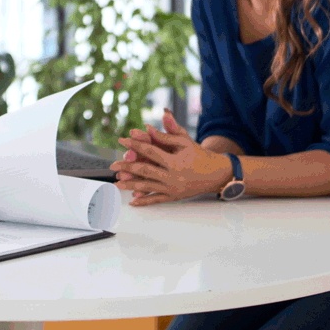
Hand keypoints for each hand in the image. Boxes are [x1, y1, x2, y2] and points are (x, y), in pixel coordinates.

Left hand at [112, 123, 233, 205]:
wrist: (216, 173)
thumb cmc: (200, 155)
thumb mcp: (184, 141)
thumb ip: (165, 135)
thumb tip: (147, 128)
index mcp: (175, 161)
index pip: (150, 151)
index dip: (135, 145)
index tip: (123, 141)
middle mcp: (173, 176)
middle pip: (145, 171)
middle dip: (127, 168)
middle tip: (113, 166)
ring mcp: (172, 189)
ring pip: (147, 187)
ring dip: (130, 185)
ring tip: (117, 183)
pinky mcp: (174, 197)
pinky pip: (156, 200)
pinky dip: (144, 201)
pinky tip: (133, 202)